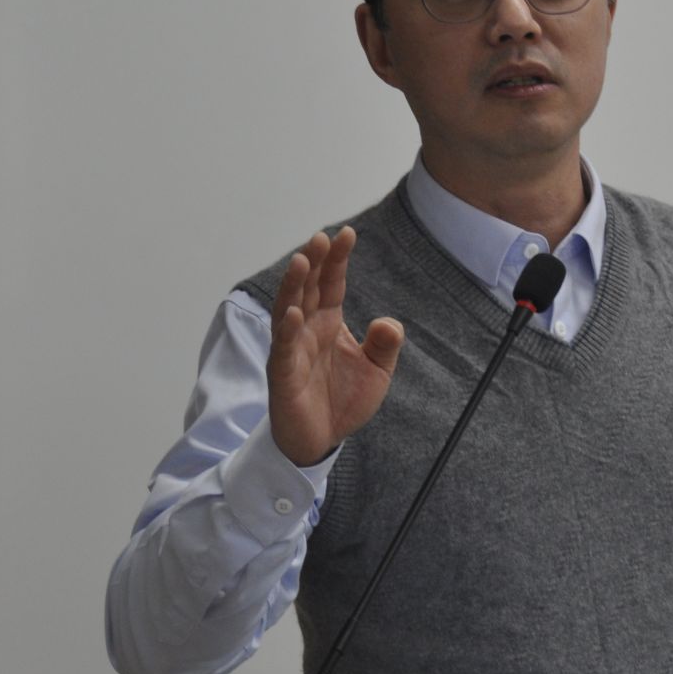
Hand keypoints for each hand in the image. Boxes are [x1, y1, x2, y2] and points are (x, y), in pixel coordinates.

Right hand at [266, 226, 404, 466]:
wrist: (322, 440)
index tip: (347, 233)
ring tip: (301, 261)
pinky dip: (287, 330)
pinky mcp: (283, 375)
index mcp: (328, 322)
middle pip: (308, 288)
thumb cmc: (344, 400)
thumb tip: (389, 323)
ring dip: (294, 286)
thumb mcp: (377, 371)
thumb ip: (385, 345)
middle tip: (320, 238)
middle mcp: (307, 330)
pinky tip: (294, 313)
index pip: (332, 284)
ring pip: (289, 310)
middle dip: (314, 263)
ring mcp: (292, 350)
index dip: (338, 260)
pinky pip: (284, 349)